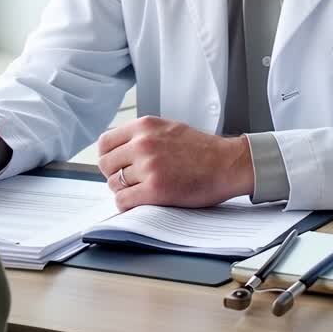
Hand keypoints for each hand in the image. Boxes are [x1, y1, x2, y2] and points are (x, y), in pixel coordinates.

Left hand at [97, 116, 254, 210]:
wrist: (228, 163)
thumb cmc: (202, 149)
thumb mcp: (168, 128)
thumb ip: (143, 135)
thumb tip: (119, 149)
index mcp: (144, 126)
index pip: (105, 142)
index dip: (108, 157)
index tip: (115, 165)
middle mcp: (143, 143)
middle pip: (105, 164)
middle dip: (114, 174)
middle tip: (129, 181)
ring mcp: (149, 166)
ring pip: (114, 184)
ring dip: (123, 190)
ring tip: (140, 191)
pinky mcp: (156, 189)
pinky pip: (123, 201)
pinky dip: (128, 205)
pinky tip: (140, 202)